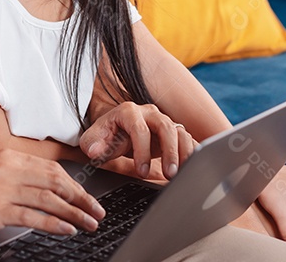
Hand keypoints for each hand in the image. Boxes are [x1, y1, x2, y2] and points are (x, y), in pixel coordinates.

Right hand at [0, 149, 105, 237]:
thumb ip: (12, 174)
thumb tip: (40, 186)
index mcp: (8, 157)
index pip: (51, 168)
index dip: (74, 183)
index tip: (87, 195)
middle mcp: (9, 169)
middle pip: (56, 182)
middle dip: (81, 197)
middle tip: (96, 210)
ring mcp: (3, 189)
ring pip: (50, 199)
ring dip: (74, 212)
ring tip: (88, 223)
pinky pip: (34, 216)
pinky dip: (55, 223)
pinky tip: (67, 229)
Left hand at [78, 102, 195, 179]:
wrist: (116, 131)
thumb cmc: (105, 136)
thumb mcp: (92, 140)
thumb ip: (92, 144)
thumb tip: (95, 151)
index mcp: (129, 112)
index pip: (139, 129)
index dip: (142, 151)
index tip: (141, 172)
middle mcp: (149, 113)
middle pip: (166, 127)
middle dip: (169, 151)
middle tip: (170, 174)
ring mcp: (164, 121)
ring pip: (180, 132)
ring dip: (184, 154)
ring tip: (182, 174)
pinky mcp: (174, 133)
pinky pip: (188, 140)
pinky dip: (192, 154)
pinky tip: (192, 170)